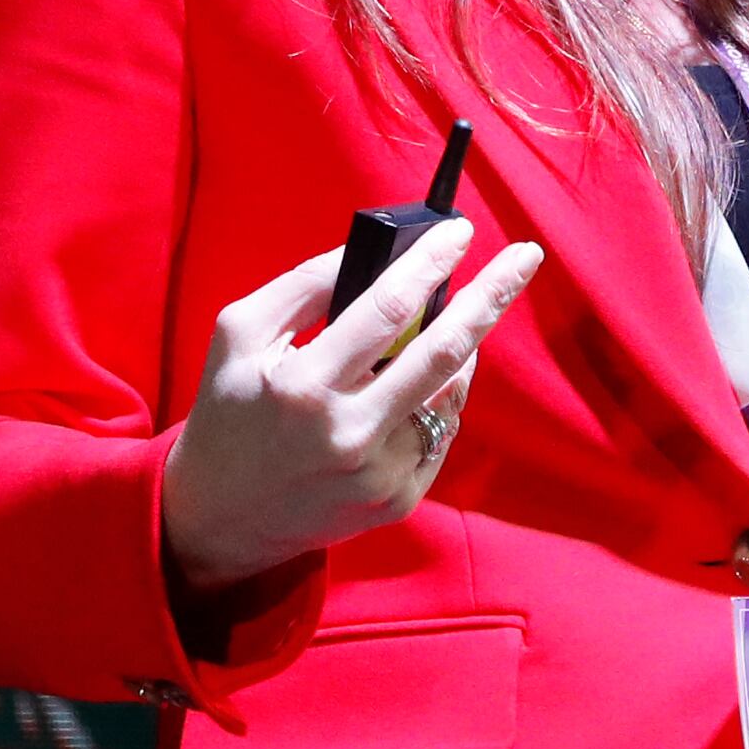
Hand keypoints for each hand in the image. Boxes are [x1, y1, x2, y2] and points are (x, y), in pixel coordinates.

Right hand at [161, 218, 547, 592]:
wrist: (221, 518)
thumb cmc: (230, 412)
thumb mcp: (241, 335)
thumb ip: (305, 287)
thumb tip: (374, 252)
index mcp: (305, 387)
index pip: (387, 310)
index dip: (429, 264)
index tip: (462, 230)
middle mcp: (351, 434)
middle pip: (444, 353)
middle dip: (492, 296)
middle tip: (527, 256)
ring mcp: (382, 474)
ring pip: (450, 391)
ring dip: (463, 345)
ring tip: (455, 319)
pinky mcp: (399, 500)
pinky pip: (442, 428)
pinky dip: (442, 393)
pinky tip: (420, 380)